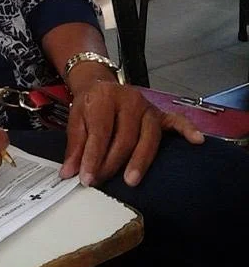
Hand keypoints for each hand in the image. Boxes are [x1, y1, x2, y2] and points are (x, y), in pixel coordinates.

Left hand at [60, 81, 203, 187]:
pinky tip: (196, 141)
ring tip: (131, 180)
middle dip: (113, 163)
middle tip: (103, 182)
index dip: (93, 157)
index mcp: (104, 97)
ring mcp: (147, 106)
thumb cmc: (89, 106)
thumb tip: (69, 173)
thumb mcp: (76, 120)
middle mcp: (128, 99)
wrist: (100, 84)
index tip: (87, 178)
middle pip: (125, 136)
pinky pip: (176, 121)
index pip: (100, 131)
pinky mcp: (160, 113)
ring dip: (140, 160)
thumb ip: (75, 146)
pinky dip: (187, 130)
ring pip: (148, 136)